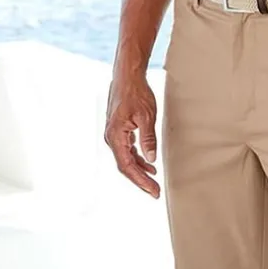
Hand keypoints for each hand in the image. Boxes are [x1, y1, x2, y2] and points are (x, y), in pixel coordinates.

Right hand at [105, 68, 160, 197]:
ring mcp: (114, 134)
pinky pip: (127, 150)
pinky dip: (138, 158)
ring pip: (126, 159)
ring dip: (140, 170)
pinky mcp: (119, 130)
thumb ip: (148, 139)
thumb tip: (151, 159)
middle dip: (140, 180)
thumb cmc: (136, 93)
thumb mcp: (147, 116)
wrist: (127, 76)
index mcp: (115, 136)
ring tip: (154, 181)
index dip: (141, 181)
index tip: (153, 190)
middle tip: (155, 192)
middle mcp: (111, 138)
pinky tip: (149, 163)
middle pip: (125, 166)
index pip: (127, 166)